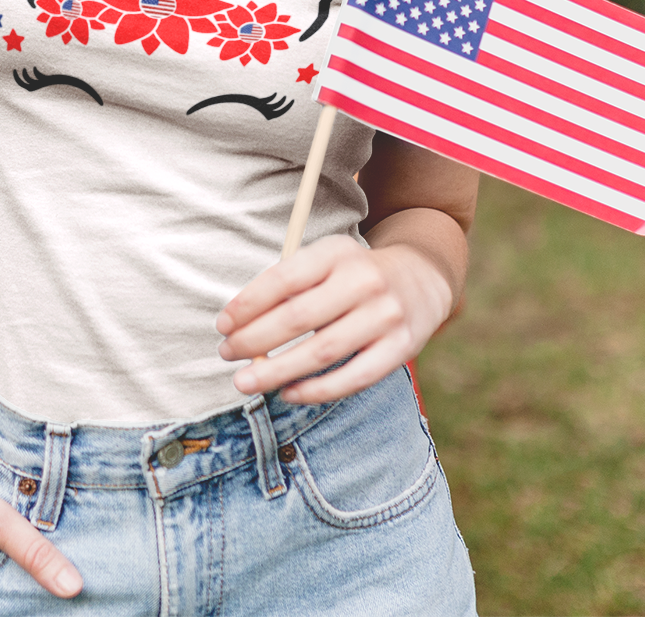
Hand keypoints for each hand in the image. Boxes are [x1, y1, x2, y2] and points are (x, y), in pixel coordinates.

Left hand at [215, 233, 452, 404]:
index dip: (248, 304)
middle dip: (254, 340)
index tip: (222, 325)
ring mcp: (385, 315)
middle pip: (298, 317)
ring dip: (276, 371)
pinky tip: (288, 393)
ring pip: (322, 352)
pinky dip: (316, 390)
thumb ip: (290, 284)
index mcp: (337, 252)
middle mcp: (364, 280)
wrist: (422, 278)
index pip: (284, 278)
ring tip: (245, 382)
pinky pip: (353, 378)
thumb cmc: (353, 274)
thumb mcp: (326, 260)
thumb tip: (239, 324)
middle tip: (226, 354)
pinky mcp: (401, 348)